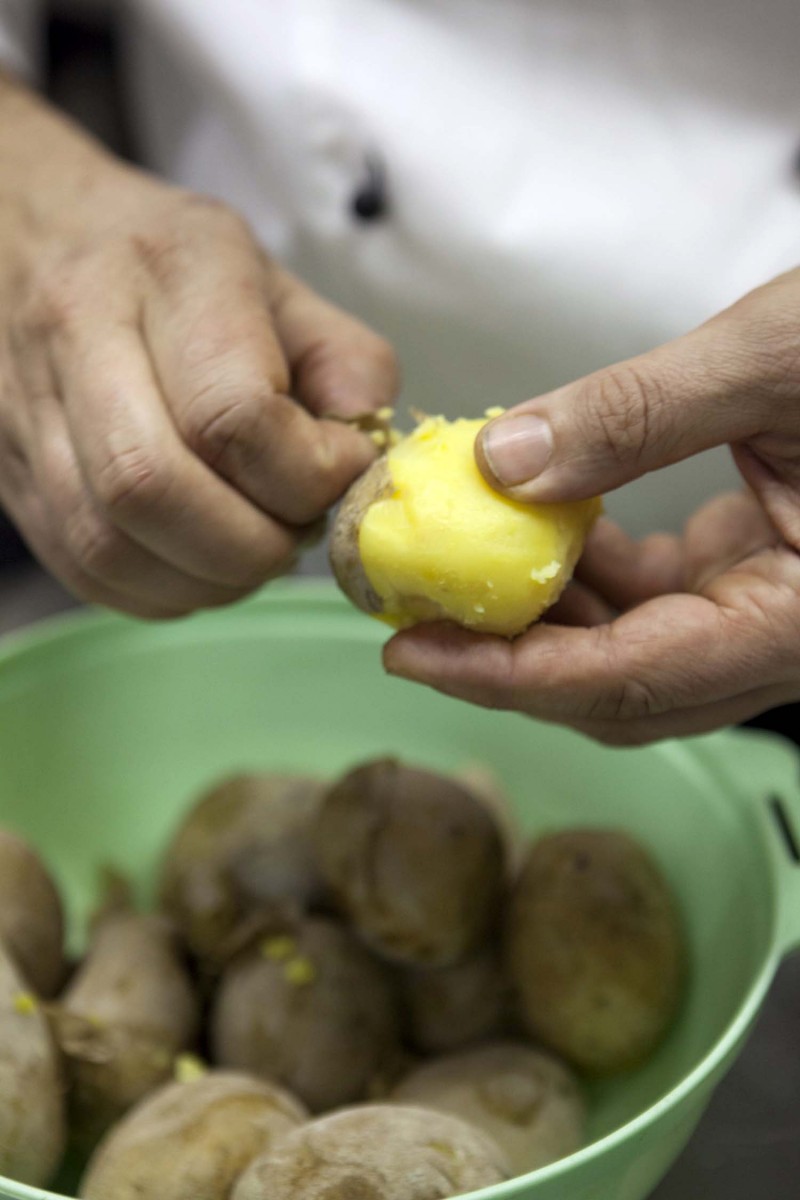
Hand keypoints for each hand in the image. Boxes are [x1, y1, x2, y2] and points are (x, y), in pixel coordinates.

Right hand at [0, 76, 396, 617]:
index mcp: (169, 271)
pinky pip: (84, 572)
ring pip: (110, 544)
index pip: (233, 413)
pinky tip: (202, 564)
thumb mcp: (278, 281)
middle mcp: (80, 334)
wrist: (32, 233)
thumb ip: (346, 361)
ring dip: (207, 578)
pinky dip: (163, 592)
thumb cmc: (173, 266)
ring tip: (254, 549)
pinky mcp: (13, 476)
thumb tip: (368, 453)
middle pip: (154, 487)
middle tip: (296, 532)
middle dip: (251, 544)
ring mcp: (29, 411)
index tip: (341, 470)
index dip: (307, 474)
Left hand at [384, 270, 799, 743]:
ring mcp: (771, 614)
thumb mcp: (776, 356)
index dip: (514, 676)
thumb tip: (504, 463)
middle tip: (414, 616)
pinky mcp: (755, 579)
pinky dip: (584, 577)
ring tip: (458, 564)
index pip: (634, 680)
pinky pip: (652, 606)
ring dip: (540, 618)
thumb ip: (638, 415)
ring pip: (630, 657)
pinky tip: (540, 525)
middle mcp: (788, 638)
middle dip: (510, 663)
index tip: (415, 650)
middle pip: (623, 693)